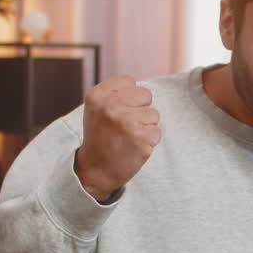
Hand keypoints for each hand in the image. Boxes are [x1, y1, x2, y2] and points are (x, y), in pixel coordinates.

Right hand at [74, 75, 161, 199]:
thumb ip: (116, 93)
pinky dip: (149, 141)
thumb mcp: (97, 109)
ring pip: (154, 114)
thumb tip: (144, 89)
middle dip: (141, 109)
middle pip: (146, 95)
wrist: (96, 170)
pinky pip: (157, 132)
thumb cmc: (101, 136)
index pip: (129, 81)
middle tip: (125, 125)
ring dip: (146, 126)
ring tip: (128, 137)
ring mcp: (126, 122)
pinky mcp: (140, 138)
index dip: (128, 97)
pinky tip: (133, 147)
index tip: (117, 111)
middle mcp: (110, 106)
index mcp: (97, 95)